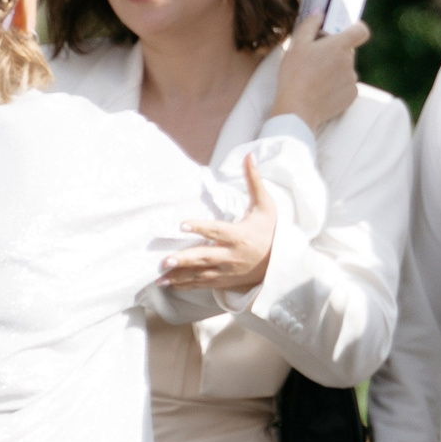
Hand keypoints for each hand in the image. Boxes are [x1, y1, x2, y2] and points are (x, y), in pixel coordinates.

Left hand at [161, 155, 275, 293]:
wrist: (280, 263)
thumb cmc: (270, 231)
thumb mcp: (265, 205)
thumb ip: (254, 181)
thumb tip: (250, 156)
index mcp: (240, 235)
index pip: (217, 231)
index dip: (200, 228)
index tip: (182, 225)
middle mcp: (232, 255)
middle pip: (205, 256)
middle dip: (185, 259)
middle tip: (166, 260)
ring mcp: (227, 270)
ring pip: (201, 274)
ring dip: (180, 276)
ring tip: (160, 277)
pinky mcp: (224, 280)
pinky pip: (202, 283)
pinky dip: (185, 285)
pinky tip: (168, 284)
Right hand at [270, 11, 369, 130]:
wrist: (298, 109)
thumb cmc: (295, 74)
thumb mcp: (297, 45)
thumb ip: (310, 24)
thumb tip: (319, 13)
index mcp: (339, 46)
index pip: (361, 31)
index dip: (357, 28)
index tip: (348, 30)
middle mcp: (350, 61)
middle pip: (348, 51)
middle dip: (335, 51)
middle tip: (316, 58)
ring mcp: (352, 80)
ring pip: (346, 69)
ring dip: (335, 70)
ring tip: (315, 78)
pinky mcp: (352, 96)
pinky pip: (346, 85)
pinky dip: (337, 86)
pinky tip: (321, 90)